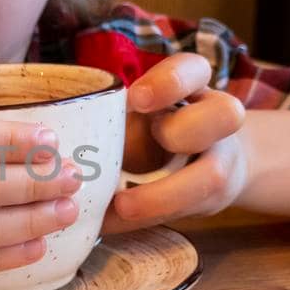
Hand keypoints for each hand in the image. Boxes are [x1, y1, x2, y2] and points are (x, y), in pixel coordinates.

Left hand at [103, 53, 247, 231]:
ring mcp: (221, 159)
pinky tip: (113, 220)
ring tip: (122, 205)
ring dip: (161, 196)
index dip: (169, 83)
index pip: (194, 69)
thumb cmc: (159, 126)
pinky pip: (190, 210)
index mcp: (193, 86)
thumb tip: (64, 151)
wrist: (209, 158)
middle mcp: (217, 119)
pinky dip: (146, 217)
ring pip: (213, 176)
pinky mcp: (213, 196)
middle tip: (140, 148)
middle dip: (180, 132)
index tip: (136, 99)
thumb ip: (116, 117)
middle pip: (225, 114)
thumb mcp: (142, 111)